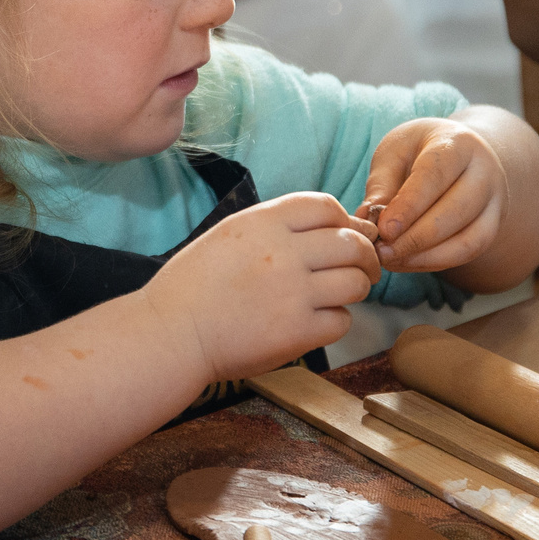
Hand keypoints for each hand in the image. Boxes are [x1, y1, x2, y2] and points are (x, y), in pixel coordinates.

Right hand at [142, 192, 377, 383]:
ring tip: (340, 295)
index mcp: (263, 223)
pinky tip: (317, 321)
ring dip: (355, 288)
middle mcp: (283, 253)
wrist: (172, 333)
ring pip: (354, 282)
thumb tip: (334, 225)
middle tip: (364, 268)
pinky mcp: (298, 333)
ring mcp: (294, 294)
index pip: (326, 206)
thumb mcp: (229, 235)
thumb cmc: (194, 285)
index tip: (347, 234)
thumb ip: (276, 226)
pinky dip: (336, 321)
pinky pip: (341, 321)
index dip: (345, 220)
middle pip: (352, 243)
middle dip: (366, 255)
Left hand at [360, 117, 510, 273]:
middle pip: (456, 210)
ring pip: (468, 239)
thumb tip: (365, 219)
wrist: (459, 153)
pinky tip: (407, 261)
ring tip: (391, 259)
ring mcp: (495, 202)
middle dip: (416, 237)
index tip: (384, 230)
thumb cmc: (420, 150)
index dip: (409, 206)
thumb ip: (381, 184)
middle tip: (382, 251)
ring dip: (426, 256)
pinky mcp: (493, 226)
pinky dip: (436, 262)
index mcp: (458, 144)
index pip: (435, 176)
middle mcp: (485, 172)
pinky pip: (469, 252)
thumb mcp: (395, 153)